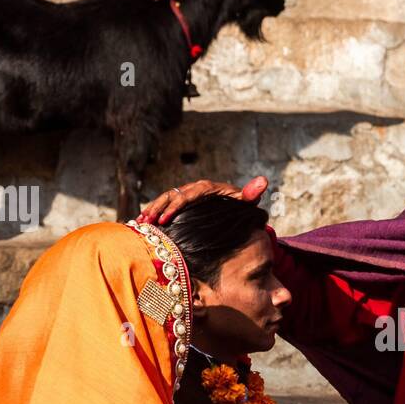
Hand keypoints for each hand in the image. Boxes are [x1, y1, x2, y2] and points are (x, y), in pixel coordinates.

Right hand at [136, 175, 268, 225]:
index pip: (187, 195)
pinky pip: (163, 204)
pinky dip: (152, 211)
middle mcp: (193, 188)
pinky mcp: (180, 201)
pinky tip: (140, 222)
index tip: (165, 220)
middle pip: (172, 196)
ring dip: (152, 209)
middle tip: (148, 223)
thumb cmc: (240, 206)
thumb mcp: (246, 202)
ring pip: (164, 199)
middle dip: (158, 209)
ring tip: (141, 222)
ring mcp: (185, 194)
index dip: (175, 207)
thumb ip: (251, 193)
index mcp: (206, 188)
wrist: (234, 205)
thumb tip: (264, 180)